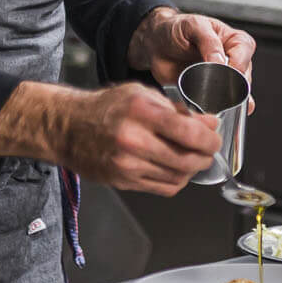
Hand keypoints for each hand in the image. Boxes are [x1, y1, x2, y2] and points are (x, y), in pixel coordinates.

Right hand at [61, 82, 221, 195]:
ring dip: (192, 170)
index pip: (189, 133)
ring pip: (178, 177)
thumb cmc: (104, 108)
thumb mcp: (141, 94)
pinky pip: (163, 188)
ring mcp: (127, 164)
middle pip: (187, 159)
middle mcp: (133, 139)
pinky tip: (173, 169)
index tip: (214, 138)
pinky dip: (176, 180)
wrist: (68, 127)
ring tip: (190, 158)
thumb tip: (208, 124)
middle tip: (207, 150)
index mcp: (140, 112)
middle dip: (205, 156)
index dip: (210, 139)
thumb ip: (177, 110)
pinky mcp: (123, 181)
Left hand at [129, 7, 255, 102]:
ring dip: (221, 102)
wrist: (155, 43)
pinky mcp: (209, 93)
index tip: (219, 73)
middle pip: (241, 82)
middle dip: (227, 89)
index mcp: (236, 42)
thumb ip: (209, 43)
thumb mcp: (194, 26)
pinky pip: (217, 107)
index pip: (244, 59)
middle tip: (211, 89)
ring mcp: (222, 80)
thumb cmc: (176, 29)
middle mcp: (234, 62)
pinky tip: (205, 110)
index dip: (234, 69)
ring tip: (206, 100)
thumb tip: (221, 63)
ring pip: (232, 98)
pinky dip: (211, 111)